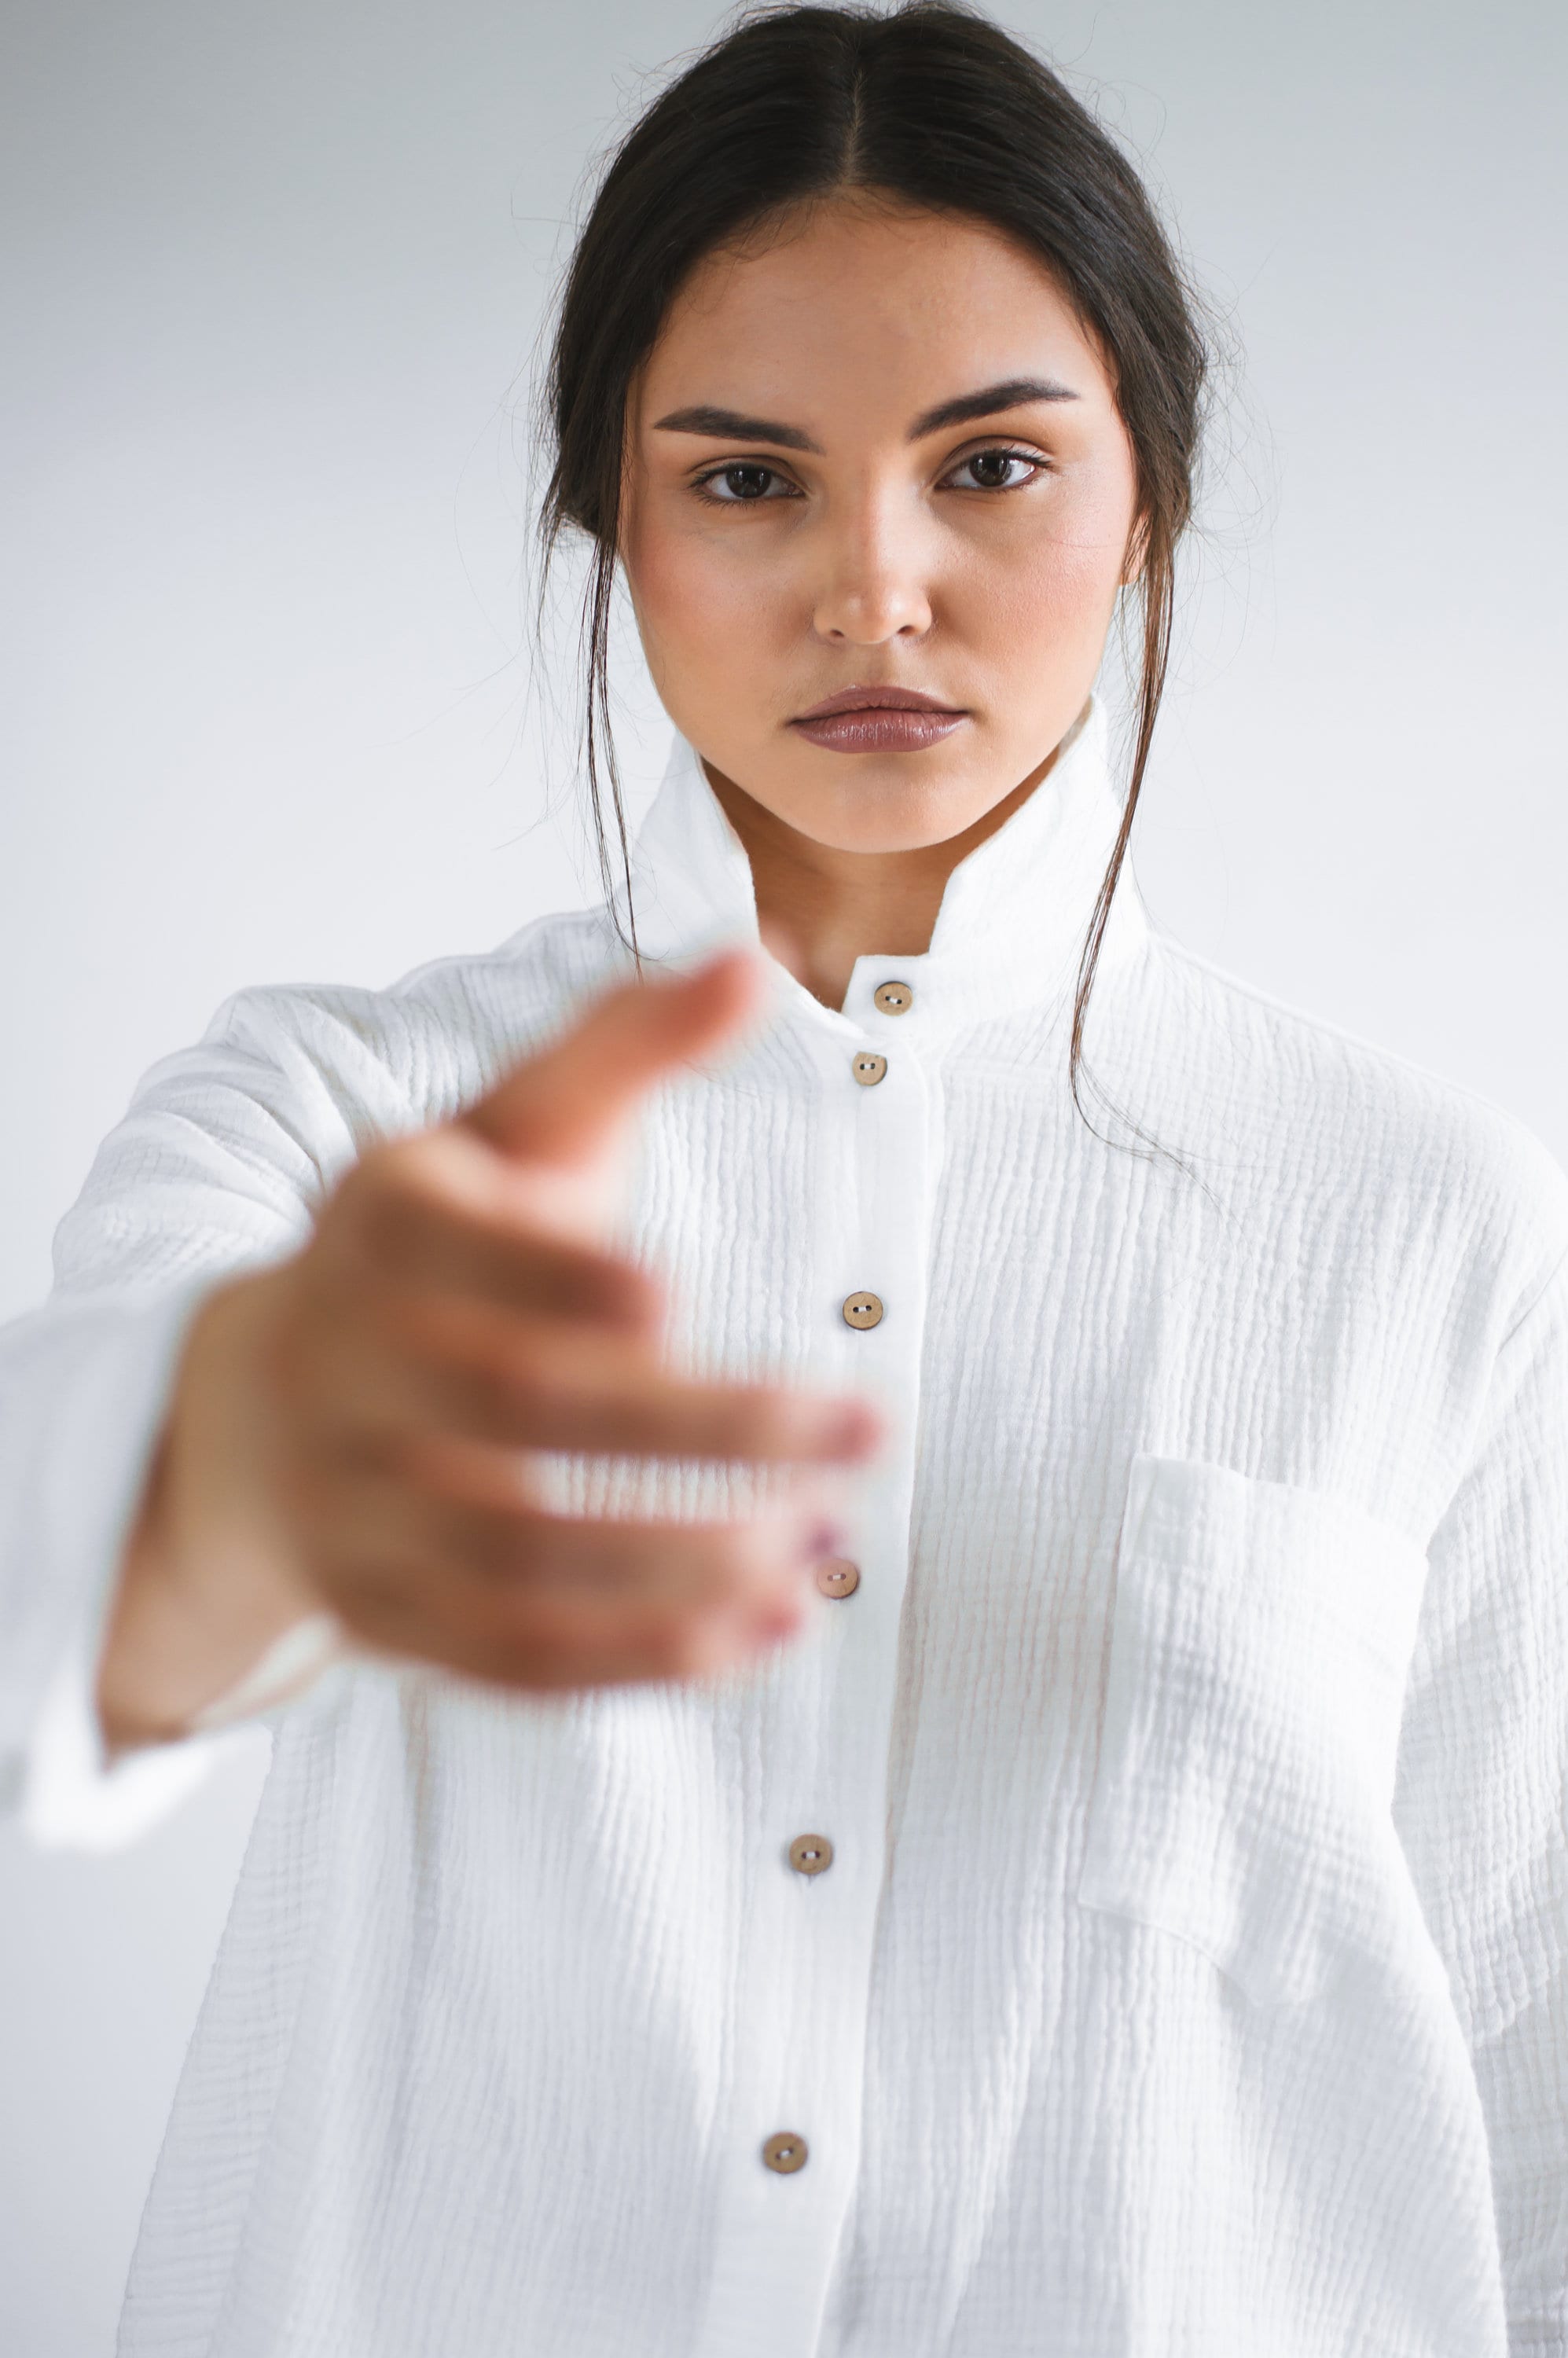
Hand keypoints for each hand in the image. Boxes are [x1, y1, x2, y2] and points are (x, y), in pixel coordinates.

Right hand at [97, 948, 880, 1746]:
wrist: (263, 1405)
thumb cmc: (435, 1242)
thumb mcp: (505, 1125)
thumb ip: (623, 1047)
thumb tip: (759, 962)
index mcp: (378, 1224)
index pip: (450, 1252)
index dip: (550, 1278)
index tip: (672, 1294)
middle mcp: (345, 1364)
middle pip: (520, 1409)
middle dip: (702, 1426)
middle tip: (862, 1426)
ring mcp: (354, 1502)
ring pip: (522, 1550)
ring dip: (690, 1559)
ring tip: (831, 1538)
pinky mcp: (384, 1615)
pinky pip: (513, 1654)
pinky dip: (642, 1657)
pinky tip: (766, 1631)